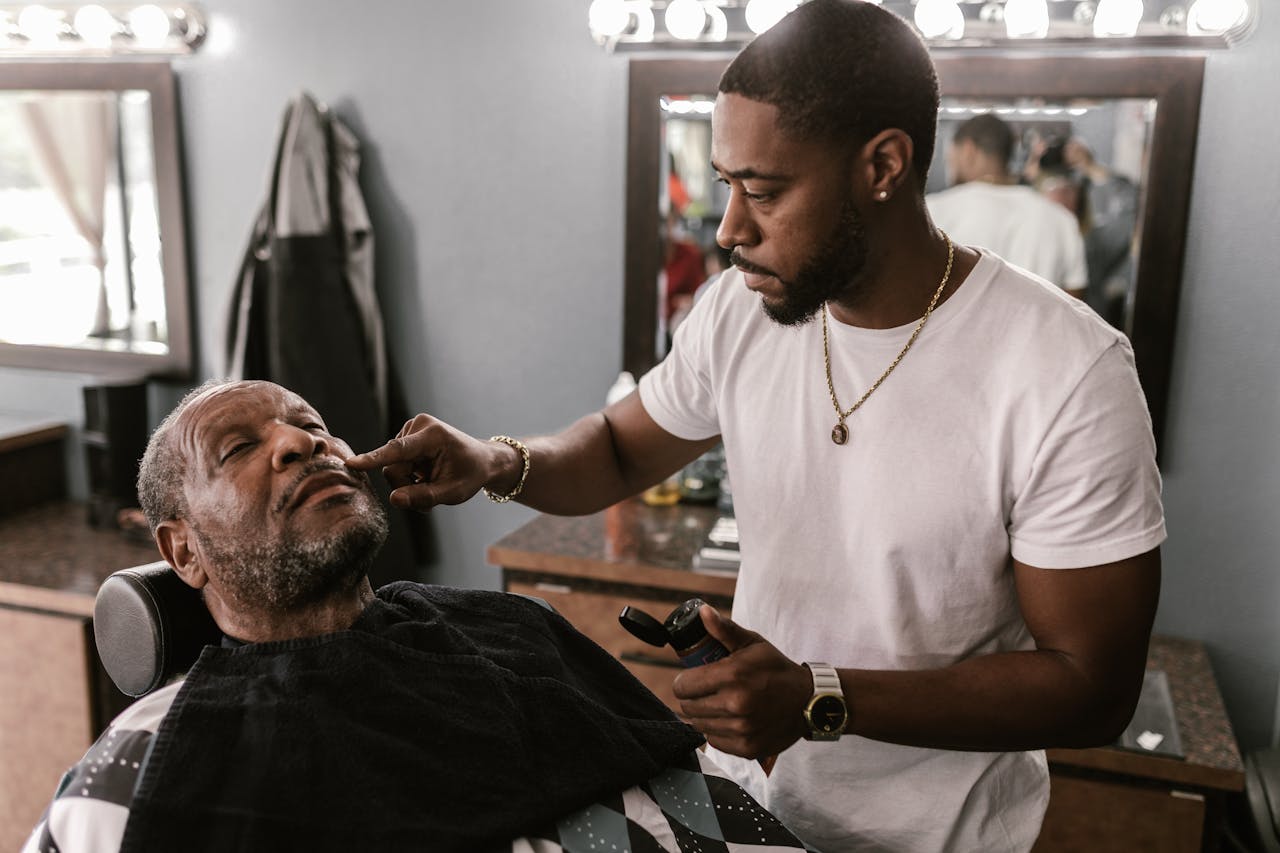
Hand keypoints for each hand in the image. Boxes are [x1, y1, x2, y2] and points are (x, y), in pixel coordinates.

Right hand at [345, 414, 509, 510]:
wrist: (482, 460)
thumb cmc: (470, 474)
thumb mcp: (452, 492)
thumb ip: (423, 497)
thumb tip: (393, 500)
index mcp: (433, 435)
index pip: (398, 450)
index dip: (374, 459)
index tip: (351, 463)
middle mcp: (418, 427)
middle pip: (393, 468)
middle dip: (408, 487)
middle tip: (431, 496)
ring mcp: (410, 431)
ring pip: (392, 469)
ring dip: (410, 484)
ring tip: (432, 484)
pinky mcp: (405, 439)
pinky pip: (395, 465)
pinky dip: (409, 478)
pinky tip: (426, 477)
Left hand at [672, 605, 812, 759]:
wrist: (808, 701)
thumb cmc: (776, 669)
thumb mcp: (752, 644)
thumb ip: (724, 630)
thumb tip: (702, 612)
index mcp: (732, 675)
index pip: (683, 686)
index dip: (684, 682)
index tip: (692, 679)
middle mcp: (735, 704)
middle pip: (688, 708)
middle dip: (692, 698)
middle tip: (706, 691)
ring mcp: (742, 729)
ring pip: (699, 726)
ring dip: (704, 716)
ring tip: (719, 704)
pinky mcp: (747, 748)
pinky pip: (715, 741)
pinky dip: (718, 731)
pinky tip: (730, 720)